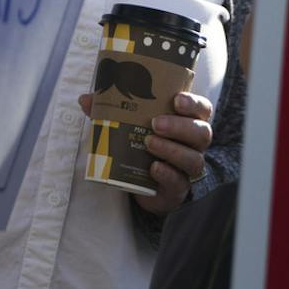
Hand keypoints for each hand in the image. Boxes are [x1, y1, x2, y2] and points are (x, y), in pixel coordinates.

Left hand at [75, 90, 213, 214]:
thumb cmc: (141, 145)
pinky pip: (179, 182)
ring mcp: (187, 169)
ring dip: (172, 150)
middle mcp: (193, 145)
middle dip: (180, 126)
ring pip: (193, 159)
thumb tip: (85, 99)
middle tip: (155, 123)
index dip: (193, 103)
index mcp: (187, 122)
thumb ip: (110, 110)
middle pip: (202, 133)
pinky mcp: (177, 189)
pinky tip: (153, 168)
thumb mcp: (127, 124)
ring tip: (149, 143)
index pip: (202, 109)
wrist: (142, 184)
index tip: (176, 100)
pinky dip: (167, 174)